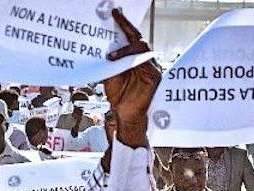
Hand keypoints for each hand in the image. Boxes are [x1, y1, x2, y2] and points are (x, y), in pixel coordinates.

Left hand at [103, 8, 159, 147]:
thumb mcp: (109, 76)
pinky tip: (118, 62)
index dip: (124, 24)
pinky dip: (130, 60)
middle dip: (126, 26)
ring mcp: (150, 67)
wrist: (125, 114)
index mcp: (133, 58)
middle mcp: (143, 60)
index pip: (130, 37)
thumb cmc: (119, 96)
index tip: (115, 12)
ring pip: (141, 48)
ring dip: (125, 48)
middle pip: (137, 38)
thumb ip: (109, 62)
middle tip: (115, 16)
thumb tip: (100, 47)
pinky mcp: (154, 76)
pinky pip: (144, 62)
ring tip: (110, 55)